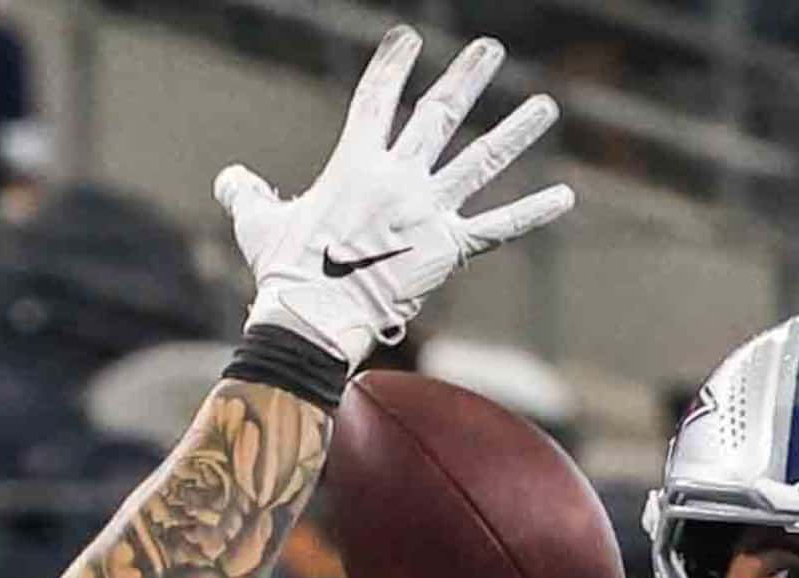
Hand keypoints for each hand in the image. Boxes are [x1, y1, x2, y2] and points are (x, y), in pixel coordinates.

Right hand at [218, 25, 572, 367]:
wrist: (314, 318)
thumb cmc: (283, 273)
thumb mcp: (256, 223)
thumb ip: (247, 193)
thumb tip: (232, 179)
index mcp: (354, 164)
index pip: (375, 98)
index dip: (392, 64)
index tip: (408, 37)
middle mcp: (398, 178)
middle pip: (438, 114)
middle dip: (467, 77)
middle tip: (491, 49)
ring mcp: (427, 212)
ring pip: (480, 161)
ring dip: (517, 132)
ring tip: (547, 106)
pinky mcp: (449, 249)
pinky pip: (499, 228)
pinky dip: (533, 212)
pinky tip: (566, 196)